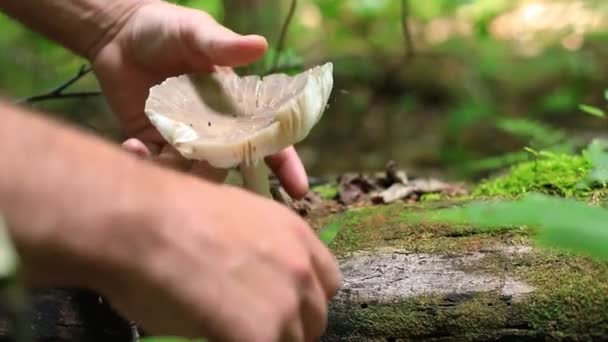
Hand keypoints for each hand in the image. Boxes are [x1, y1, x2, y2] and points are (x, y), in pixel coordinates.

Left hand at [91, 1, 307, 197]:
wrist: (117, 32)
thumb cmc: (166, 28)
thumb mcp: (197, 32)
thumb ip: (224, 46)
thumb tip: (260, 44)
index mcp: (235, 107)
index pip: (267, 139)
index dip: (285, 164)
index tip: (298, 189)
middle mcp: (213, 128)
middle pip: (230, 166)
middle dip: (219, 178)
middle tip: (202, 172)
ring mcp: (183, 138)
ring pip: (192, 173)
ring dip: (179, 173)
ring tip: (156, 153)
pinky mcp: (152, 142)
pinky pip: (156, 166)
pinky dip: (146, 164)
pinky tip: (132, 147)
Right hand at [97, 169, 340, 340]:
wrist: (142, 222)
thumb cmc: (171, 213)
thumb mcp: (235, 220)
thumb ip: (259, 253)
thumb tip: (253, 282)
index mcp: (296, 235)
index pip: (326, 283)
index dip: (303, 300)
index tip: (278, 309)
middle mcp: (300, 268)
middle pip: (314, 318)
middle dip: (288, 328)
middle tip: (251, 328)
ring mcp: (284, 303)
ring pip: (291, 341)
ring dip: (265, 340)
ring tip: (227, 331)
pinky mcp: (260, 335)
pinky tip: (216, 336)